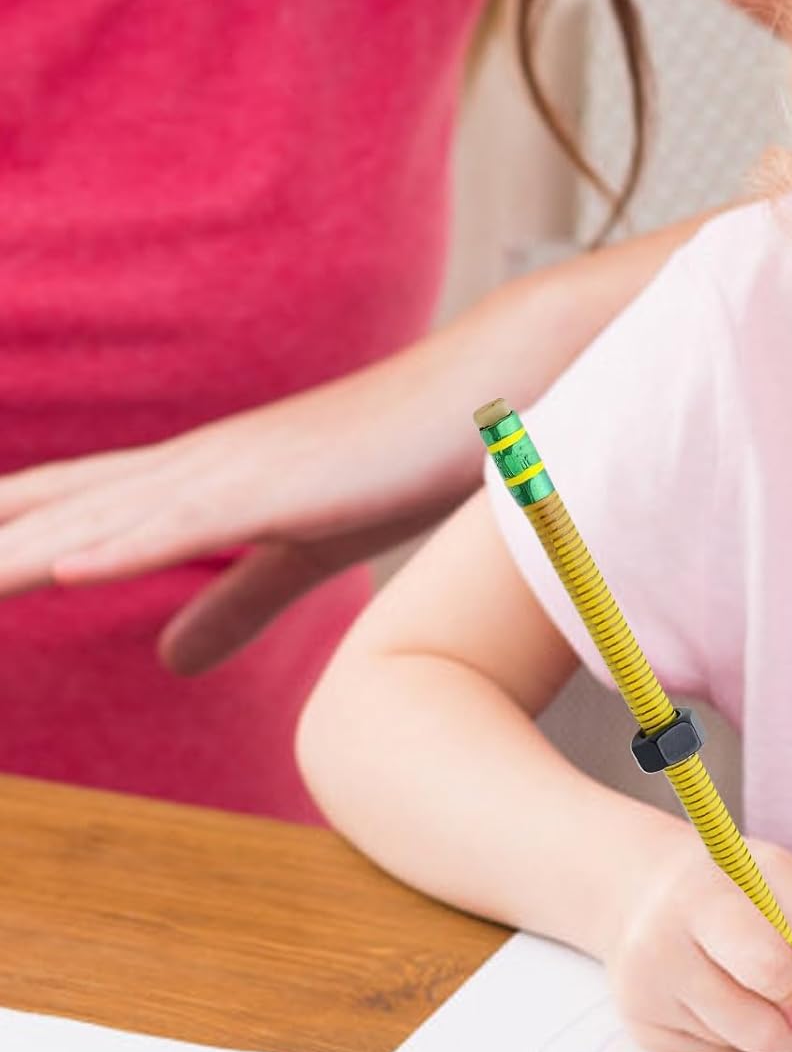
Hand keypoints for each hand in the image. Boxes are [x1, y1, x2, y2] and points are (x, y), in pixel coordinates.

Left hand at [0, 355, 475, 674]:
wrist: (484, 395)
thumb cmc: (399, 466)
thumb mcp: (302, 554)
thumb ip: (235, 602)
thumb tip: (167, 656)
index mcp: (189, 485)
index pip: (53, 512)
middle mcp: (185, 470)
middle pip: (37, 514)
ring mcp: (227, 473)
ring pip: (88, 522)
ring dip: (4, 557)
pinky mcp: (280, 487)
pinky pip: (184, 524)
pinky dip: (113, 546)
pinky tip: (54, 570)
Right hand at [602, 830, 791, 1051]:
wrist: (646, 892)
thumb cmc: (726, 884)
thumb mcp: (778, 877)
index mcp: (699, 897)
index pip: (767, 966)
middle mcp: (659, 948)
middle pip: (757, 1026)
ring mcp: (644, 994)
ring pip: (740, 1046)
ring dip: (765, 1027)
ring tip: (749, 982)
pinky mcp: (642, 1029)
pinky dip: (731, 1035)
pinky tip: (716, 995)